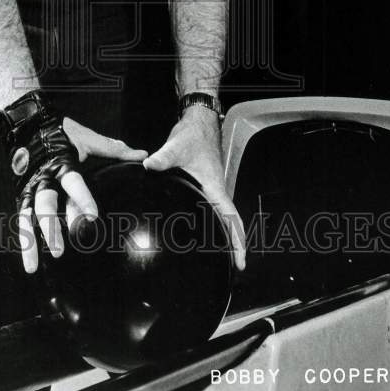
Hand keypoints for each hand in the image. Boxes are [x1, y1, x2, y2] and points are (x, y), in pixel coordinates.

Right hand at [0, 93, 146, 273]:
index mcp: (61, 162)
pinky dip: (25, 243)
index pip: (72, 182)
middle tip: (59, 249)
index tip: (92, 215)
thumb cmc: (62, 132)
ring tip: (36, 265)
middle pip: (45, 205)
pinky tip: (30, 264)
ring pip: (28, 217)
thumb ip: (113, 150)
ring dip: (32, 241)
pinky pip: (21, 221)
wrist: (27, 124)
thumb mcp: (87, 138)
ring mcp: (31, 188)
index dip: (81, 198)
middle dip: (50, 227)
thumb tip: (143, 155)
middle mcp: (43, 178)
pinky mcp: (23, 196)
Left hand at [143, 105, 245, 270]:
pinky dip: (218, 223)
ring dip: (228, 235)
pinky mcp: (206, 185)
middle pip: (231, 222)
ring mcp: (213, 188)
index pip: (230, 218)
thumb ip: (163, 158)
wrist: (198, 123)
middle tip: (237, 267)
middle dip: (236, 245)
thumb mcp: (176, 146)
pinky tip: (209, 232)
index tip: (241, 260)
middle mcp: (217, 190)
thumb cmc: (193, 135)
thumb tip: (149, 166)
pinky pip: (215, 209)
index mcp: (215, 186)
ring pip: (225, 216)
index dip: (237, 240)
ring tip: (227, 256)